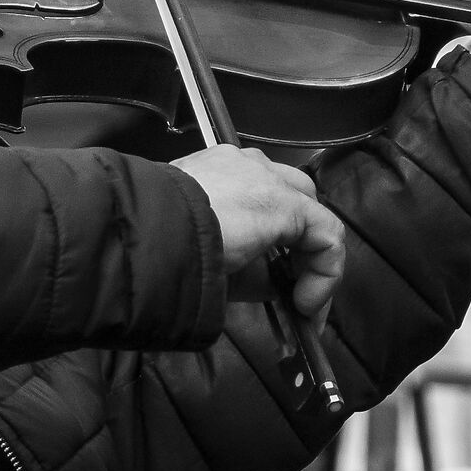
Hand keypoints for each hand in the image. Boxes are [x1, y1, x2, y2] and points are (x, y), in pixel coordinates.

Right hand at [172, 143, 345, 319]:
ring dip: (311, 262)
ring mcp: (266, 179)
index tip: (267, 283)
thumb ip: (241, 263)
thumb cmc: (155, 242)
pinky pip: (325, 235)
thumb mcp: (199, 250)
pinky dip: (324, 272)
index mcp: (216, 172)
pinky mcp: (285, 204)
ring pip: (311, 216)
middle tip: (291, 291)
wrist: (145, 232)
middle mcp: (245, 167)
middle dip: (298, 248)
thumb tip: (273, 286)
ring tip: (304, 304)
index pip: (260, 198)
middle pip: (294, 201)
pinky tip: (305, 302)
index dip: (272, 244)